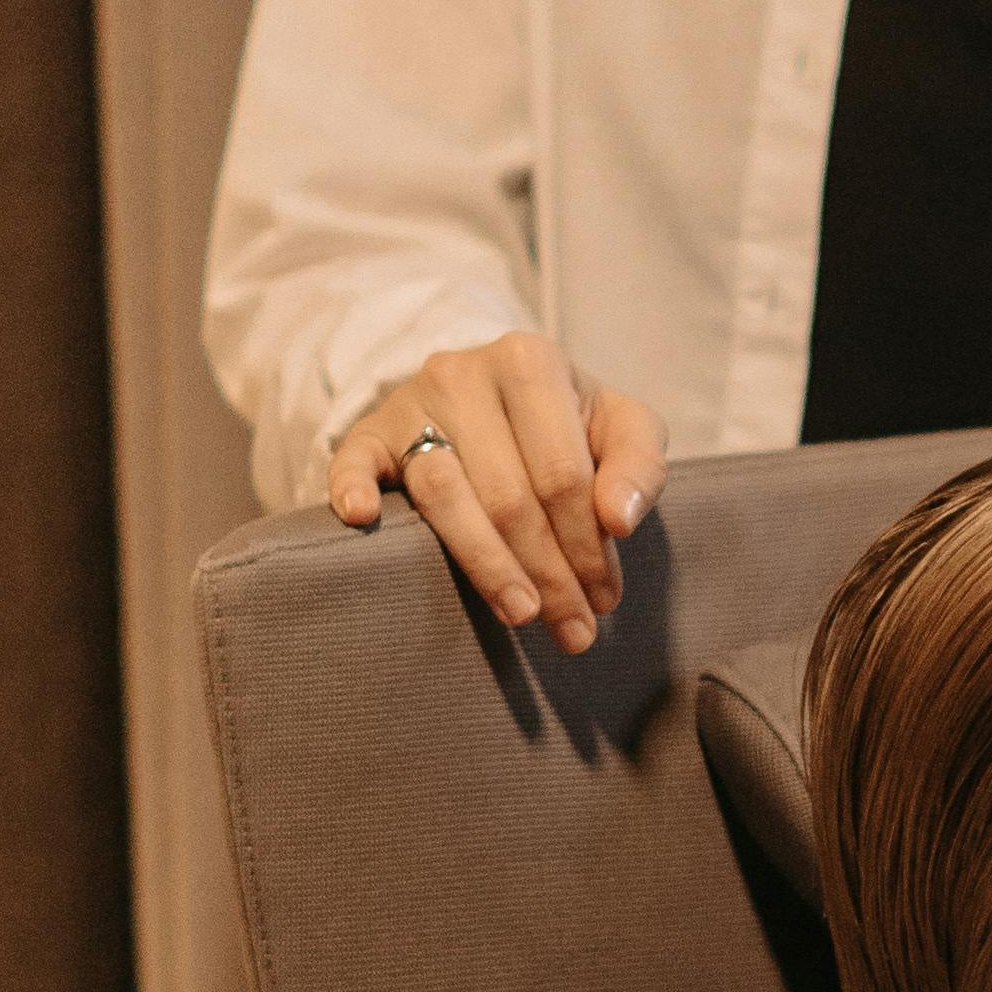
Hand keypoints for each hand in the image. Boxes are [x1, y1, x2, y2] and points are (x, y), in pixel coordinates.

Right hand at [328, 334, 665, 653]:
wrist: (493, 391)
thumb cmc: (564, 422)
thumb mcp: (620, 427)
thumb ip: (639, 465)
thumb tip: (620, 520)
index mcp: (530, 362)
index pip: (563, 473)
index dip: (587, 545)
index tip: (604, 599)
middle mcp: (464, 373)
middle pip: (508, 493)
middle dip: (548, 571)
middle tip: (572, 629)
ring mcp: (411, 401)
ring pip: (444, 492)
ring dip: (484, 563)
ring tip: (519, 612)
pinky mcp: (369, 430)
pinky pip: (353, 459)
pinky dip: (352, 486)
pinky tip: (364, 519)